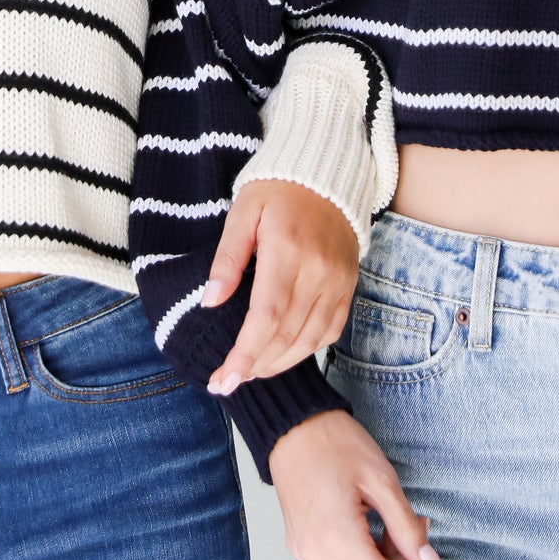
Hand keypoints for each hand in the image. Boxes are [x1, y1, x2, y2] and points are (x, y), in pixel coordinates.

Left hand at [202, 179, 359, 393]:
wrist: (326, 176)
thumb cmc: (276, 192)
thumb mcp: (242, 214)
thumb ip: (227, 260)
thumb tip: (209, 302)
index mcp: (287, 251)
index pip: (265, 317)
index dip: (244, 355)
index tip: (223, 380)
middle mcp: (318, 270)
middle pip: (286, 335)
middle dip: (255, 366)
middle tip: (227, 382)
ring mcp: (339, 280)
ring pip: (310, 340)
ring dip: (278, 363)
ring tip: (251, 372)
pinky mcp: (349, 286)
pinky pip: (331, 330)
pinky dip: (306, 349)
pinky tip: (283, 354)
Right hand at [271, 412, 453, 559]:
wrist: (291, 424)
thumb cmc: (332, 442)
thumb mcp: (382, 480)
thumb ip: (406, 527)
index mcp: (337, 539)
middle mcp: (317, 553)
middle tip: (424, 537)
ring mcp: (306, 550)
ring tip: (401, 527)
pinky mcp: (302, 543)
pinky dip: (365, 559)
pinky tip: (377, 530)